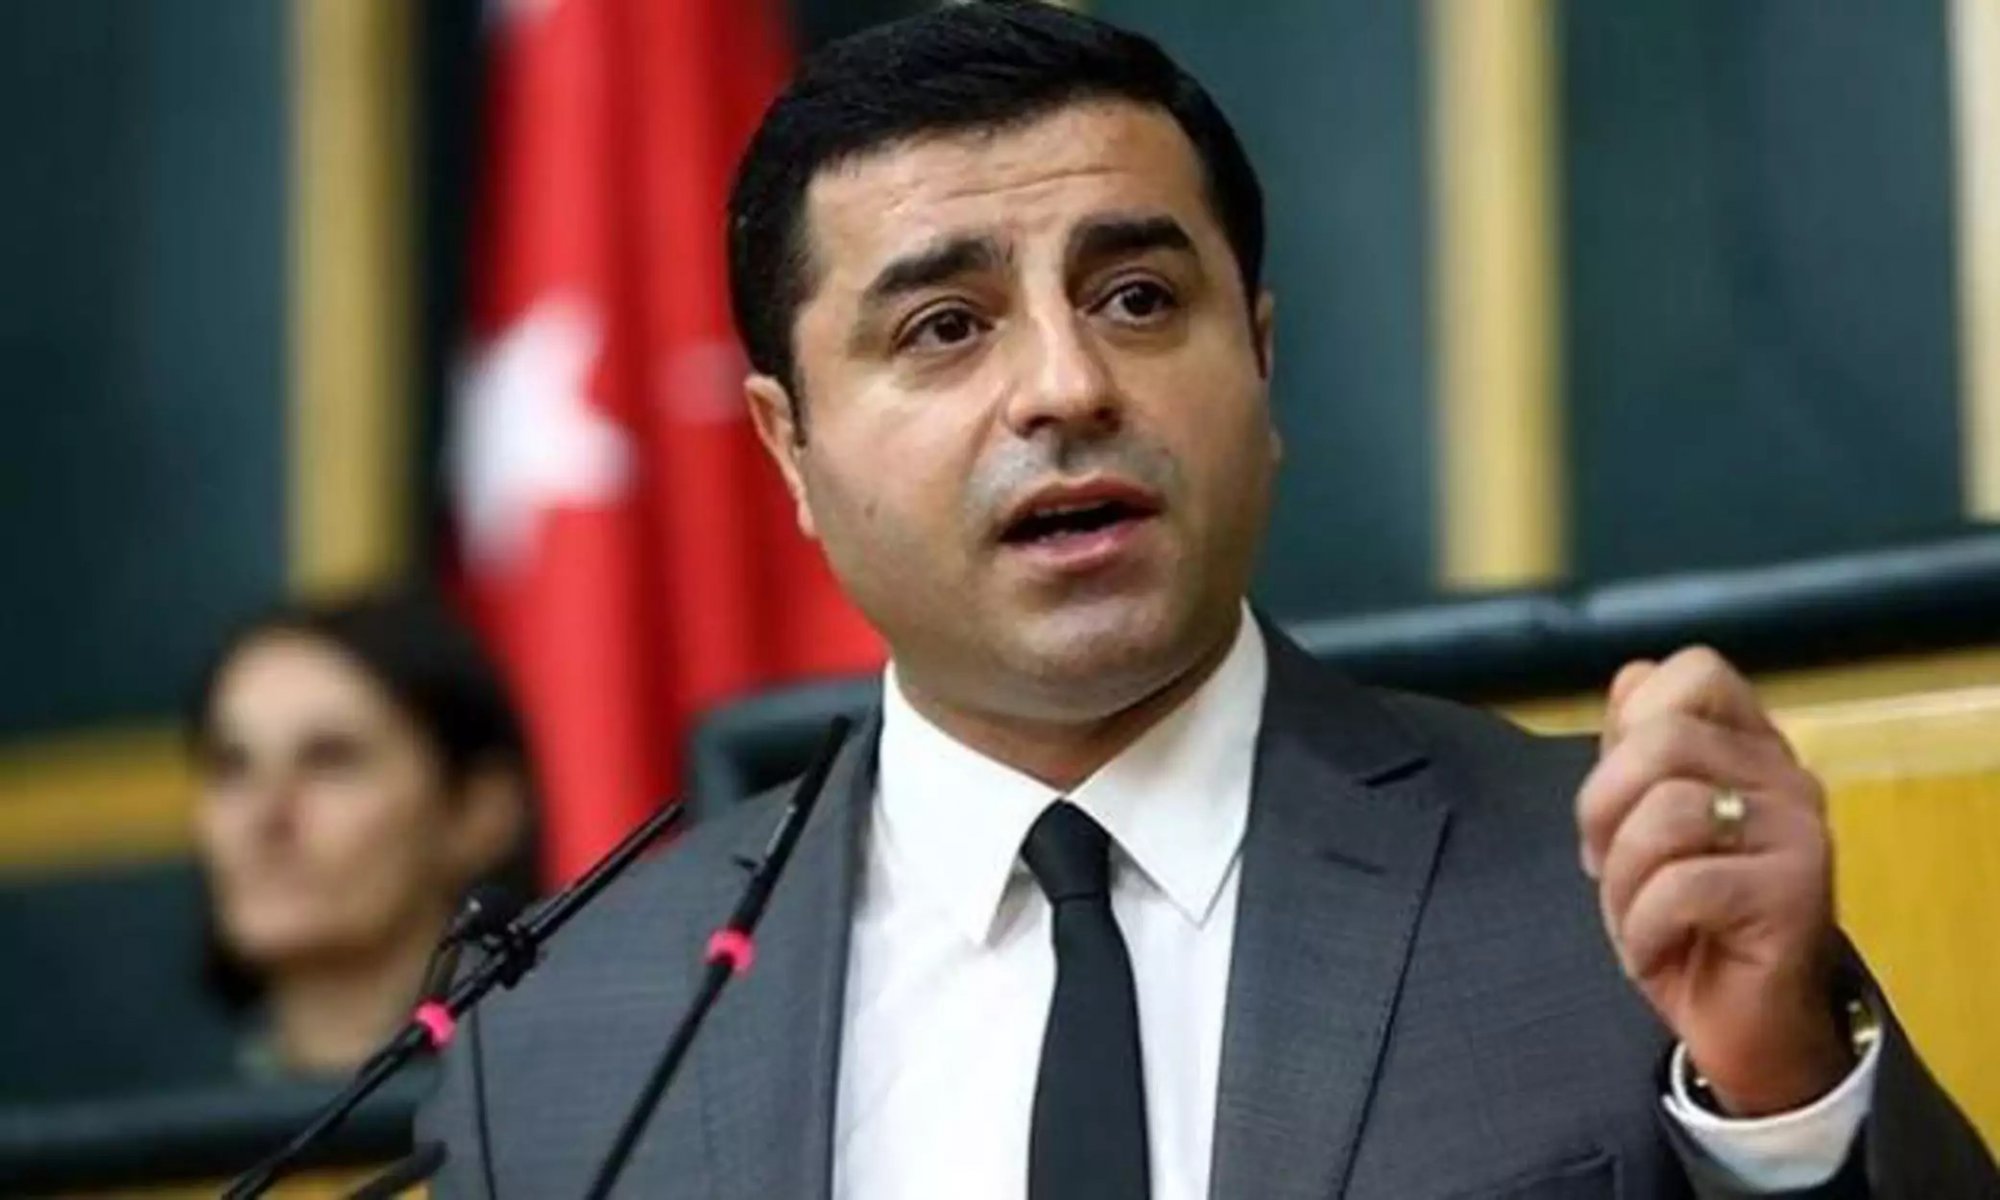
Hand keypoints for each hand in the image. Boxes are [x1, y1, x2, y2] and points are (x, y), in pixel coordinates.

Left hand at [1576, 647, 1851, 1115]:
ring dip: (1620, 877)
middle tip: (1602, 864)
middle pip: (1664, 737)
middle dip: (1603, 806)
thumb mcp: (1641, 828)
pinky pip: (1684, 885)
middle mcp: (1785, 777)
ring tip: (1634, 917)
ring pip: (1667, 810)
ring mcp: (1798, 833)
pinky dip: (1644, 926)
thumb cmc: (1689, 923)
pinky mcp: (1796, 894)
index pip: (1696, 672)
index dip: (1631, 723)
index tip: (1617, 798)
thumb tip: (1630, 677)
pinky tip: (1654, 951)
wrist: (1749, 1026)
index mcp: (1749, 748)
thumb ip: (1636, 753)